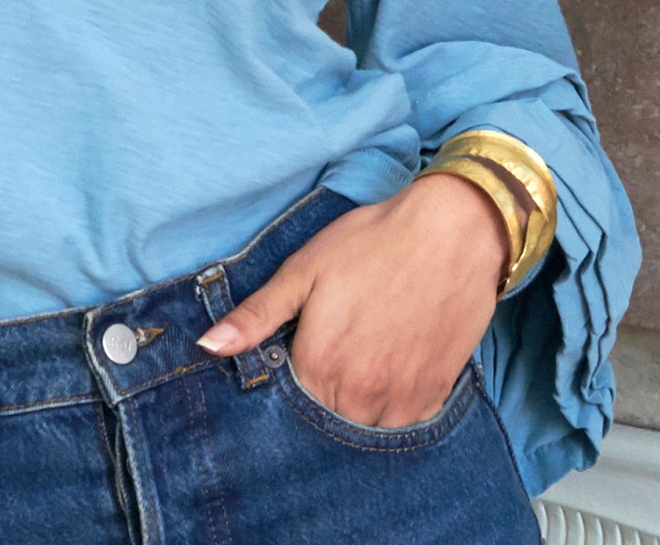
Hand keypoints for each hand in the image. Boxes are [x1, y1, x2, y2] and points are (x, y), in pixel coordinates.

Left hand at [193, 174, 509, 427]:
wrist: (452, 233)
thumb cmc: (372, 243)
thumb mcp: (305, 269)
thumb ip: (257, 315)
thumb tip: (207, 348)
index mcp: (319, 364)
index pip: (287, 401)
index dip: (287, 376)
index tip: (297, 350)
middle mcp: (359, 396)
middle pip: (325, 418)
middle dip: (321, 393)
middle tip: (334, 346)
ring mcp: (400, 401)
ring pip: (363, 426)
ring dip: (355, 404)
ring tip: (360, 356)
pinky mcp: (434, 396)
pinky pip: (402, 423)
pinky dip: (391, 404)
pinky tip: (390, 364)